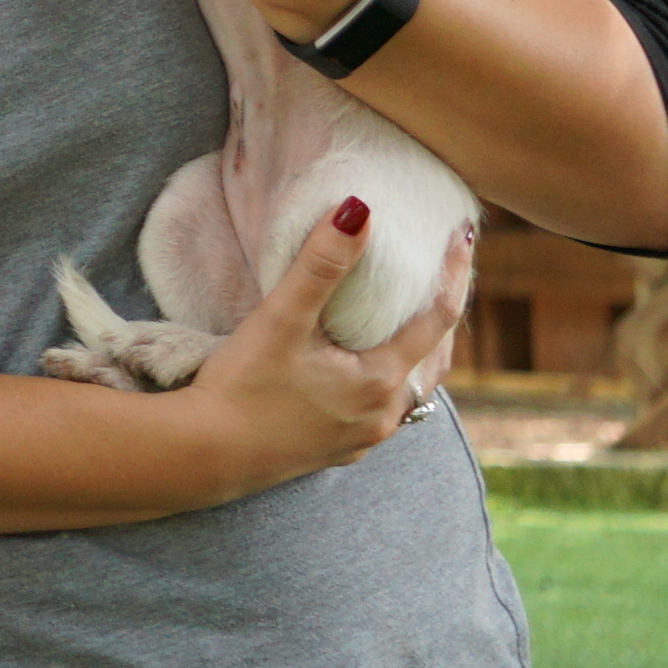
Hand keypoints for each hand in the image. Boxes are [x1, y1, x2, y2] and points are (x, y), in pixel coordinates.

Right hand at [184, 204, 473, 497]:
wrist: (204, 456)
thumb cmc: (241, 388)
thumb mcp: (280, 320)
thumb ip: (321, 266)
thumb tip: (360, 211)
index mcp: (380, 382)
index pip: (438, 318)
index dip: (454, 273)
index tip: (463, 234)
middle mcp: (382, 416)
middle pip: (435, 359)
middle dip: (443, 313)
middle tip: (444, 271)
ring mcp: (362, 438)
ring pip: (413, 389)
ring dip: (420, 351)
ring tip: (414, 316)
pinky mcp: (338, 449)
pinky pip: (385, 410)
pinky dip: (392, 379)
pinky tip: (370, 368)